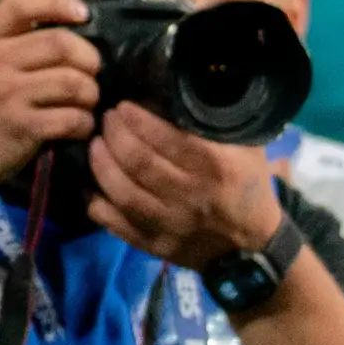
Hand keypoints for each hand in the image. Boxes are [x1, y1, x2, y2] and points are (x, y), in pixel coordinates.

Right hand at [0, 0, 104, 191]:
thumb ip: (6, 47)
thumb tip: (66, 25)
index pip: (20, 6)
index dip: (58, 4)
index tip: (83, 14)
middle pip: (62, 43)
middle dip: (89, 60)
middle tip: (90, 76)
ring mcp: (6, 95)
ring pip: (75, 82)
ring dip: (91, 96)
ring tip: (84, 105)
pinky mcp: (21, 127)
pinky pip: (74, 117)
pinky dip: (84, 124)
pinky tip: (76, 128)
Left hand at [86, 103, 287, 269]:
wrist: (252, 246)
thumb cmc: (249, 188)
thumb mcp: (248, 150)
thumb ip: (217, 126)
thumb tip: (176, 98)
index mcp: (217, 167)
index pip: (167, 138)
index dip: (138, 120)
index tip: (123, 106)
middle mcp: (192, 196)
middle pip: (139, 162)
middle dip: (115, 135)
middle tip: (106, 120)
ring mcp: (171, 224)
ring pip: (122, 192)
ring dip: (101, 165)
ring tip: (95, 145)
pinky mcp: (155, 246)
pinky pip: (115, 223)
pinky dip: (97, 202)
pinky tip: (91, 185)